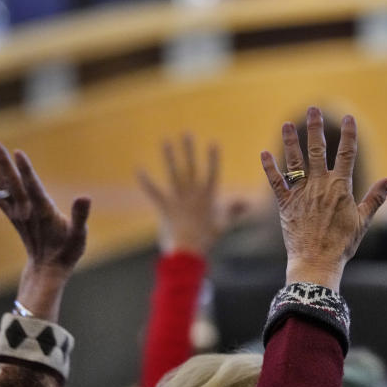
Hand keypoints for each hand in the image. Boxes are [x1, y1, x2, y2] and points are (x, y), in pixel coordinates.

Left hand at [0, 143, 90, 320]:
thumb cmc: (67, 251)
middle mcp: (26, 211)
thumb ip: (80, 216)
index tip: (18, 153)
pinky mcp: (12, 215)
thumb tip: (85, 197)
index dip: (26, 171)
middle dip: (3, 163)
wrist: (47, 269)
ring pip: (3, 186)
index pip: (33, 188)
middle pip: (13, 183)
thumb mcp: (79, 235)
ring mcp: (17, 213)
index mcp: (43, 212)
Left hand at [138, 134, 244, 255]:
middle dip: (189, 150)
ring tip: (165, 141)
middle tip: (186, 133)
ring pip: (174, 173)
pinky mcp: (165, 207)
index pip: (212, 173)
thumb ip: (234, 210)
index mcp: (208, 197)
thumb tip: (247, 202)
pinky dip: (146, 182)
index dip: (213, 159)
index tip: (213, 143)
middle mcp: (193, 194)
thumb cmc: (206, 239)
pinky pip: (154, 192)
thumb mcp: (223, 224)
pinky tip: (139, 170)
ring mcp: (178, 199)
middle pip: (191, 167)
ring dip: (169, 156)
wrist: (189, 253)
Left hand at [260, 107, 386, 291]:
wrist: (317, 262)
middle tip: (313, 109)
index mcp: (340, 187)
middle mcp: (320, 185)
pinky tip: (264, 153)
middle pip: (318, 150)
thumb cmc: (342, 244)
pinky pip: (276, 182)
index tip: (348, 118)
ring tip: (287, 124)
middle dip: (316, 128)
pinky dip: (270, 167)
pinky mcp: (285, 203)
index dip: (348, 135)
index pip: (347, 154)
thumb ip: (375, 197)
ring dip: (291, 141)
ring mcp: (302, 193)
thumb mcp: (362, 221)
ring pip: (295, 161)